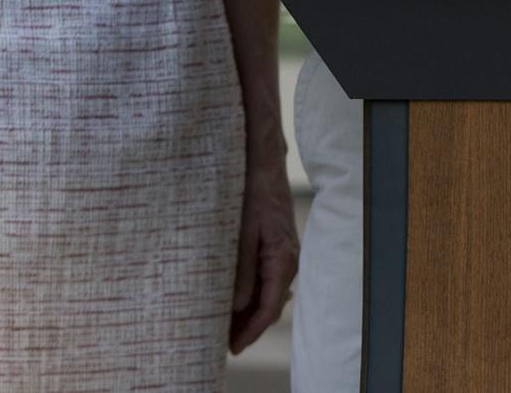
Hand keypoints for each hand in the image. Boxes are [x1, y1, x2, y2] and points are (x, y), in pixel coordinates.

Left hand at [229, 151, 298, 354]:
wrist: (263, 162)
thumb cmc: (252, 193)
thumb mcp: (242, 233)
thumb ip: (242, 271)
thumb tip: (239, 306)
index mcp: (283, 260)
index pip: (269, 308)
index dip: (250, 332)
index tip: (231, 348)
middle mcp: (288, 260)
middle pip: (270, 305)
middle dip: (248, 326)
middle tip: (222, 343)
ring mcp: (284, 253)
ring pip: (268, 293)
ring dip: (248, 311)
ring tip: (224, 327)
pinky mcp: (276, 245)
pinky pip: (266, 279)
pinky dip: (251, 294)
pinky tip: (234, 300)